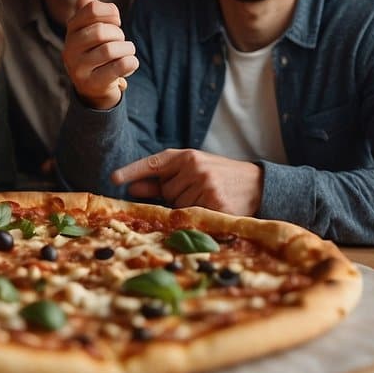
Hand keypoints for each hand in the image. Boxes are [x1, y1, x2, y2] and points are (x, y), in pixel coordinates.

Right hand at [62, 0, 137, 109]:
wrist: (94, 89)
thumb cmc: (97, 53)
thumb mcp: (91, 31)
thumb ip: (90, 11)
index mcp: (71, 30)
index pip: (92, 9)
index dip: (111, 12)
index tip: (116, 21)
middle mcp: (69, 49)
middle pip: (101, 31)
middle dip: (119, 35)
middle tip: (121, 42)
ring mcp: (78, 68)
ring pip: (110, 50)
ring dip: (126, 50)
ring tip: (126, 53)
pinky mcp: (91, 84)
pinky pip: (118, 67)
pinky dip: (130, 63)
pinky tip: (130, 63)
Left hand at [111, 149, 262, 216]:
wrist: (259, 185)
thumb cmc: (220, 177)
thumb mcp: (193, 171)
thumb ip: (162, 180)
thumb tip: (131, 189)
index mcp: (188, 156)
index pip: (153, 164)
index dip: (132, 171)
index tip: (113, 178)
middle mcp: (195, 168)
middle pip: (166, 193)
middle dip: (176, 197)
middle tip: (200, 191)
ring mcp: (206, 186)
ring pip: (178, 207)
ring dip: (188, 208)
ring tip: (209, 198)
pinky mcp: (216, 204)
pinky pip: (193, 216)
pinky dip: (199, 216)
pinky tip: (214, 208)